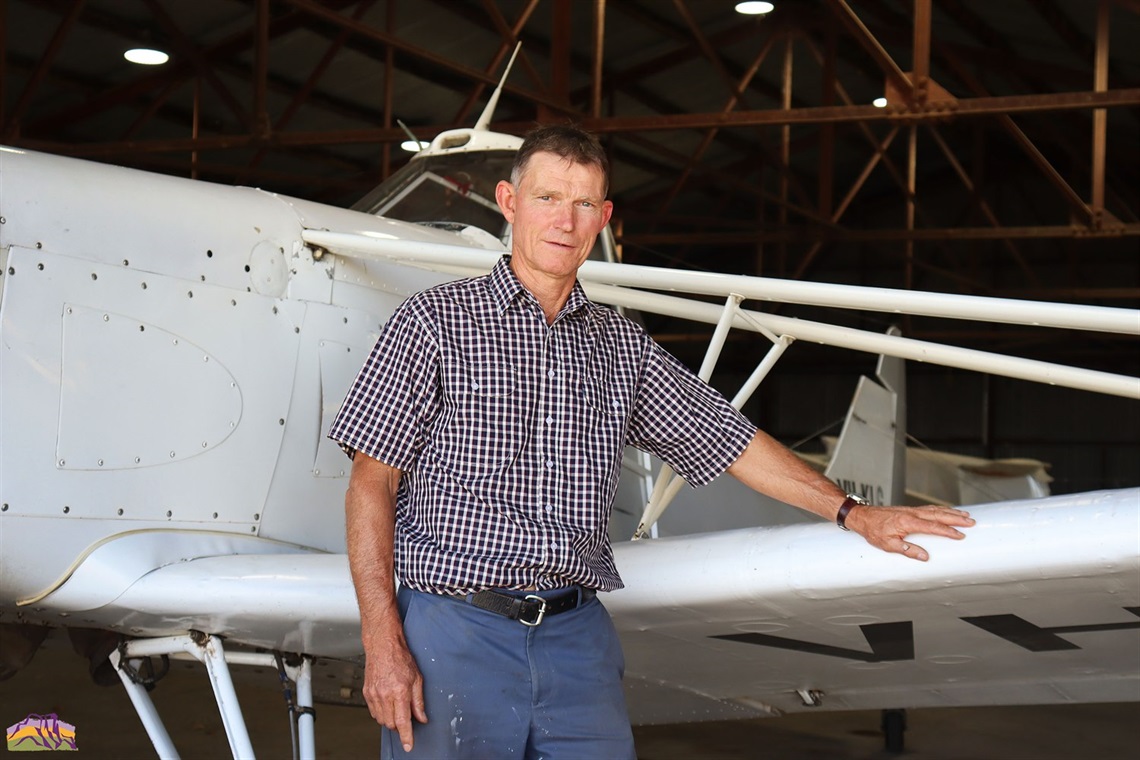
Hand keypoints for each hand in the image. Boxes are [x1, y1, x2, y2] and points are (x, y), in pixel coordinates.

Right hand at [362, 623, 426, 751]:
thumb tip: (422, 718)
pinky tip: (387, 702)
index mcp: (399, 691)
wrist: (382, 646)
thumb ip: (419, 701)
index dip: (406, 736)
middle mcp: (385, 694)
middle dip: (399, 724)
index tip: (409, 746)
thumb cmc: (401, 658)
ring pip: (381, 720)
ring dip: (390, 719)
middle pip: (391, 723)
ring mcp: (374, 694)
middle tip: (406, 713)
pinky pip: (374, 712)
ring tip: (396, 705)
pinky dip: (382, 712)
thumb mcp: (417, 678)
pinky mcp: (366, 693)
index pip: (403, 721)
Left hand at [845, 504, 974, 560]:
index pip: (933, 527)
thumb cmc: (874, 531)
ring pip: (935, 510)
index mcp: (908, 522)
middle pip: (938, 515)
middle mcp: (912, 514)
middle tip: (971, 521)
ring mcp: (911, 510)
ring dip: (951, 512)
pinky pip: (929, 509)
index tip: (960, 535)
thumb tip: (925, 556)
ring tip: (965, 515)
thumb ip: (907, 550)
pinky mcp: (910, 510)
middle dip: (955, 518)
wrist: (863, 517)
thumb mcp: (888, 545)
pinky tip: (947, 511)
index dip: (948, 531)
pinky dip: (941, 509)